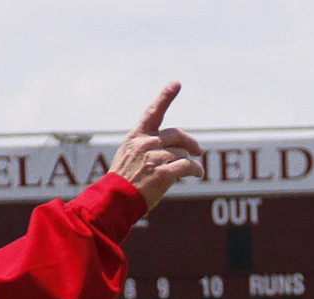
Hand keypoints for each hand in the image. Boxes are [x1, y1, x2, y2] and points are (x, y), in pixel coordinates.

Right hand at [110, 83, 204, 210]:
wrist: (115, 200)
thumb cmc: (123, 182)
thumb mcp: (128, 156)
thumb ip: (147, 147)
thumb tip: (173, 148)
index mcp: (136, 137)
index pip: (153, 112)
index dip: (165, 96)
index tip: (176, 83)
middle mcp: (146, 143)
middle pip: (177, 135)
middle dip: (190, 142)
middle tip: (198, 150)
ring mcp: (154, 158)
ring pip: (182, 153)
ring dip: (191, 161)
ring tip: (195, 170)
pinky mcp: (163, 173)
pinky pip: (187, 166)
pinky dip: (195, 169)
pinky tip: (198, 174)